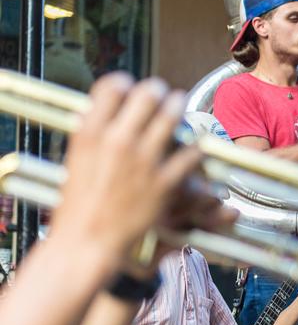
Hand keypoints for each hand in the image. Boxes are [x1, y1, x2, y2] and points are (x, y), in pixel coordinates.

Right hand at [50, 74, 224, 270]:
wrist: (86, 241)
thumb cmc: (78, 204)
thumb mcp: (76, 160)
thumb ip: (92, 134)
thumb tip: (103, 112)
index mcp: (90, 133)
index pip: (112, 87)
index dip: (124, 83)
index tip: (130, 86)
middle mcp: (117, 141)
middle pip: (146, 94)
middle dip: (156, 90)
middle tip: (161, 93)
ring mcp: (143, 160)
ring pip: (173, 116)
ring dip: (179, 107)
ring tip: (180, 104)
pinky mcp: (165, 181)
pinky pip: (190, 152)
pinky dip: (194, 147)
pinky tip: (193, 146)